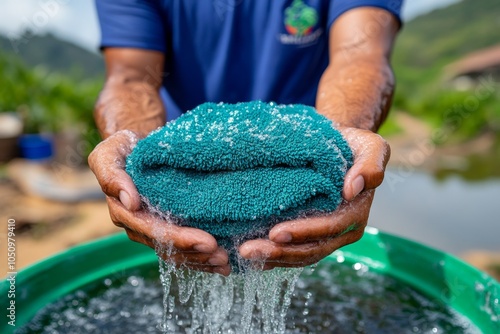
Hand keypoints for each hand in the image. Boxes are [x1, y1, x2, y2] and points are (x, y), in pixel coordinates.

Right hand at [88, 130, 230, 275]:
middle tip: (223, 256)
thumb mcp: (109, 154)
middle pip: (167, 247)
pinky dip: (201, 257)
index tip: (208, 241)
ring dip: (201, 260)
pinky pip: (182, 249)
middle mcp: (138, 226)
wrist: (136, 145)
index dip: (180, 239)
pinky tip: (221, 262)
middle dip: (196, 254)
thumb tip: (130, 202)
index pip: (153, 231)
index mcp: (124, 212)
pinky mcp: (166, 228)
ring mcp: (152, 230)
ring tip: (226, 263)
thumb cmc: (123, 147)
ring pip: (176, 253)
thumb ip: (112, 176)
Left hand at [238, 127, 389, 268]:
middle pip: (311, 249)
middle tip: (247, 250)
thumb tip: (352, 190)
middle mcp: (341, 231)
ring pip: (299, 255)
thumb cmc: (353, 145)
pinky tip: (250, 256)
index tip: (275, 233)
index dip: (304, 233)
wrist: (339, 146)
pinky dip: (272, 255)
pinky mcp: (309, 235)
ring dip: (272, 257)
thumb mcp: (370, 147)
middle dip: (280, 252)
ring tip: (243, 254)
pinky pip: (292, 251)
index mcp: (355, 213)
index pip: (329, 228)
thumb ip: (370, 166)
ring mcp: (324, 236)